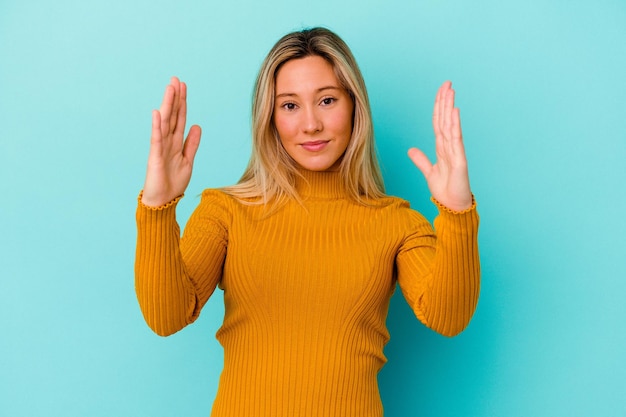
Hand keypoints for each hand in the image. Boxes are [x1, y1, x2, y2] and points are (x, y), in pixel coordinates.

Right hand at [141, 77, 201, 206]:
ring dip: (167, 106)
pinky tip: (157, 113)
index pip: (180, 118)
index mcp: (176, 142)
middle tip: (176, 80)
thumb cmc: (173, 182)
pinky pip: (156, 140)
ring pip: (164, 123)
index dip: (182, 103)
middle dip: (175, 98)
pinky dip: (157, 127)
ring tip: (169, 89)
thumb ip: (191, 144)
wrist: (163, 201)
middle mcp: (167, 142)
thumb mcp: (188, 160)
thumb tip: (196, 126)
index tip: (184, 86)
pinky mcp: (155, 158)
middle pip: (172, 116)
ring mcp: (160, 149)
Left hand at [407, 81, 472, 210]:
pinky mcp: (459, 161)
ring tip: (451, 91)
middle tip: (447, 83)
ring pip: (451, 125)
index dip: (438, 107)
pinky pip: (456, 140)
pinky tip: (454, 112)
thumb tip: (411, 149)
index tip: (440, 91)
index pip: (439, 122)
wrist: (453, 206)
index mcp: (442, 148)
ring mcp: (456, 152)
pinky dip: (455, 125)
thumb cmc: (445, 190)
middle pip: (445, 119)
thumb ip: (421, 160)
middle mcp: (450, 147)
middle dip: (445, 101)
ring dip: (450, 108)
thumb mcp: (429, 172)